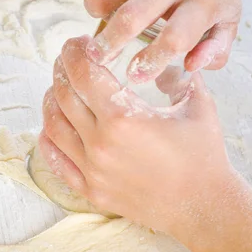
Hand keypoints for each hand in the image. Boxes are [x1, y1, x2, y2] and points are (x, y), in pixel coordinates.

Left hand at [40, 35, 237, 237]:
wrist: (203, 207)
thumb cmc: (203, 155)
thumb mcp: (197, 105)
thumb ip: (176, 74)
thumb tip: (162, 56)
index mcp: (124, 117)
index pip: (84, 73)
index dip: (74, 52)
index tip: (75, 43)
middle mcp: (100, 143)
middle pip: (63, 96)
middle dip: (61, 71)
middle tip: (65, 61)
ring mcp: (92, 170)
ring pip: (54, 126)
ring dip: (50, 101)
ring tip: (56, 88)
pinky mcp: (90, 190)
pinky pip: (56, 161)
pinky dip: (48, 139)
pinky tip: (52, 125)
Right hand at [84, 0, 251, 81]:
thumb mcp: (228, 19)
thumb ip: (215, 50)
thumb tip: (191, 66)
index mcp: (204, 1)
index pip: (174, 38)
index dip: (151, 61)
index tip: (136, 76)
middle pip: (131, 18)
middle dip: (108, 44)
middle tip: (98, 58)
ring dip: (96, 16)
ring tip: (105, 24)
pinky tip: (108, 0)